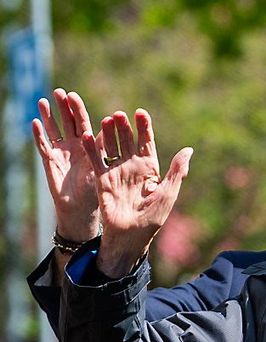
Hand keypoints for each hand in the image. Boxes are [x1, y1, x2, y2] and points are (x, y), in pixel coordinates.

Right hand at [31, 89, 101, 241]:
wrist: (84, 211)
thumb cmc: (102, 193)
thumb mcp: (110, 170)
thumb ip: (110, 149)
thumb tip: (115, 127)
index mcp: (94, 147)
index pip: (88, 124)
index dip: (80, 111)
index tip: (75, 96)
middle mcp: (77, 146)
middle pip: (71, 123)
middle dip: (66, 108)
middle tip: (61, 92)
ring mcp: (63, 152)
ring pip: (55, 130)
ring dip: (49, 116)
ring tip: (44, 101)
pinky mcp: (50, 162)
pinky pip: (43, 146)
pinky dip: (39, 135)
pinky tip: (35, 122)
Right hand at [81, 109, 191, 277]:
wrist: (130, 235)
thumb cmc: (152, 218)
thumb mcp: (168, 193)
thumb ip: (176, 171)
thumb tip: (188, 150)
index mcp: (150, 169)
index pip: (146, 143)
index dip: (144, 128)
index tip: (140, 113)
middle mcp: (133, 167)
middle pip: (127, 141)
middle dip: (124, 127)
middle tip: (120, 114)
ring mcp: (116, 172)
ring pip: (111, 147)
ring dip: (108, 134)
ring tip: (106, 120)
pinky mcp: (102, 179)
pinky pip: (96, 161)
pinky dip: (91, 149)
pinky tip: (87, 136)